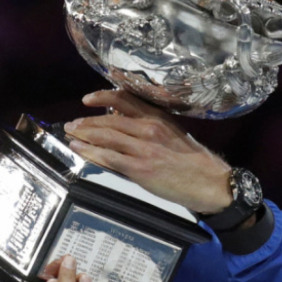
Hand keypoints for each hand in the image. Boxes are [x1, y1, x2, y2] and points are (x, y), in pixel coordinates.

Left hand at [64, 89, 232, 213]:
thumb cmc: (192, 162)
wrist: (211, 183)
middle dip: (87, 121)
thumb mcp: (173, 134)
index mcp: (159, 118)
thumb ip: (150, 126)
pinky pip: (109, 158)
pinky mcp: (140, 168)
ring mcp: (144, 148)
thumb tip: (123, 122)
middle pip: (110, 119)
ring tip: (70, 134)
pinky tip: (79, 149)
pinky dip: (90, 152)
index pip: (126, 100)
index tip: (87, 99)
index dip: (103, 97)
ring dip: (84, 134)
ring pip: (106, 136)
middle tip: (71, 123)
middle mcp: (150, 128)